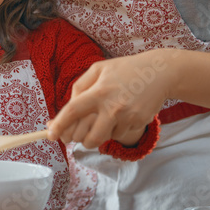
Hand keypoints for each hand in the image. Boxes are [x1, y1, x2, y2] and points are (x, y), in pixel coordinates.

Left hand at [49, 49, 172, 148]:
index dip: (59, 125)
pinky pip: (119, 135)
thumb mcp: (98, 69)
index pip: (73, 111)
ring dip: (98, 134)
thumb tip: (67, 107)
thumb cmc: (124, 70)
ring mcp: (127, 117)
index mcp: (99, 91)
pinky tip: (121, 114)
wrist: (159, 73)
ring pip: (104, 138)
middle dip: (79, 140)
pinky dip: (115, 129)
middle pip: (88, 137)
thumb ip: (80, 87)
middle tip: (77, 135)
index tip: (50, 135)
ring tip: (104, 117)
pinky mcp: (138, 123)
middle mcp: (113, 107)